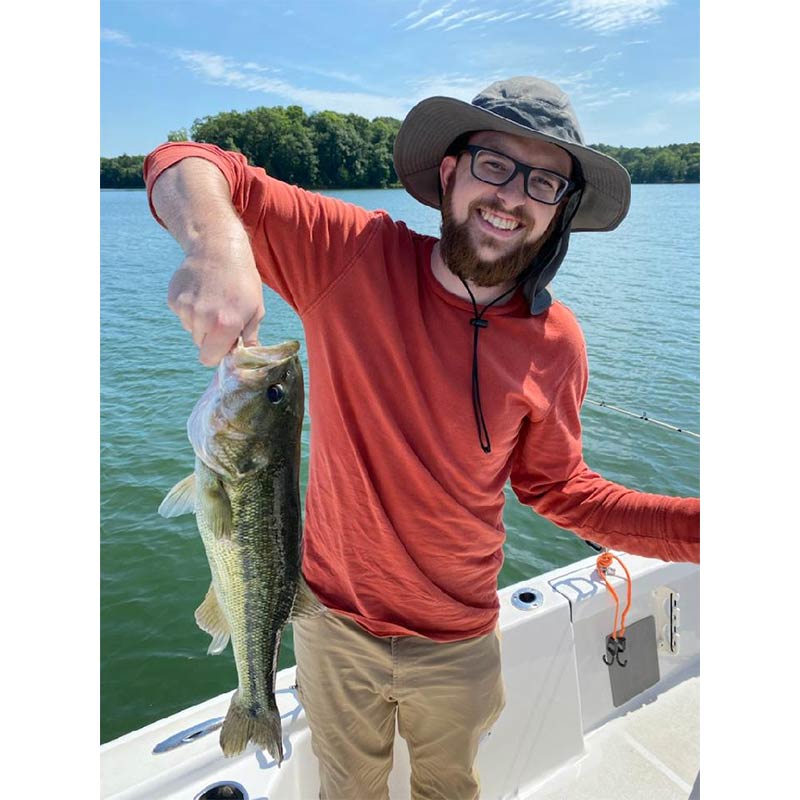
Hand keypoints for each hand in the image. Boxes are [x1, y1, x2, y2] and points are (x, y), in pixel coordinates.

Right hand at [167, 240, 264, 365]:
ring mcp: (185, 308)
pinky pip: (182, 315)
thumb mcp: (256, 309)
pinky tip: (201, 292)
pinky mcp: (173, 299)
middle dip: (210, 336)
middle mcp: (202, 319)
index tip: (224, 343)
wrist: (218, 248)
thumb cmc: (242, 281)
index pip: (209, 359)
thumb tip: (246, 357)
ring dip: (200, 321)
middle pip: (200, 344)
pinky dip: (190, 308)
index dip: (217, 353)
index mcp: (225, 325)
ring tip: (212, 299)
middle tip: (222, 314)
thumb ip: (250, 337)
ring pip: (191, 329)